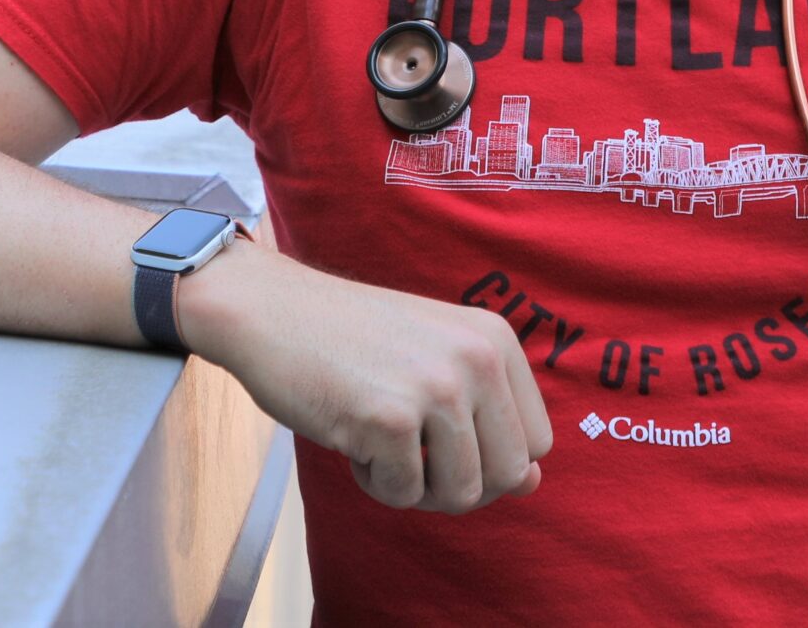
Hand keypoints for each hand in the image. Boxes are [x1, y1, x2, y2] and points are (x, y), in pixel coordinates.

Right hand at [176, 243, 553, 513]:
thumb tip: (533, 485)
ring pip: (460, 494)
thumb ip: (488, 419)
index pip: (536, 441)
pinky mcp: (391, 419)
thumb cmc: (352, 342)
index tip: (442, 439)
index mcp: (496, 340)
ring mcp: (437, 388)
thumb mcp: (435, 363)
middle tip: (409, 452)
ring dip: (413, 484)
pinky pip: (402, 496)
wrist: (271, 311)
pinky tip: (349, 432)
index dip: (489, 459)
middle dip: (457, 483)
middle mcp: (478, 359)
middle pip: (507, 476)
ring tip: (378, 436)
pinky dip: (372, 481)